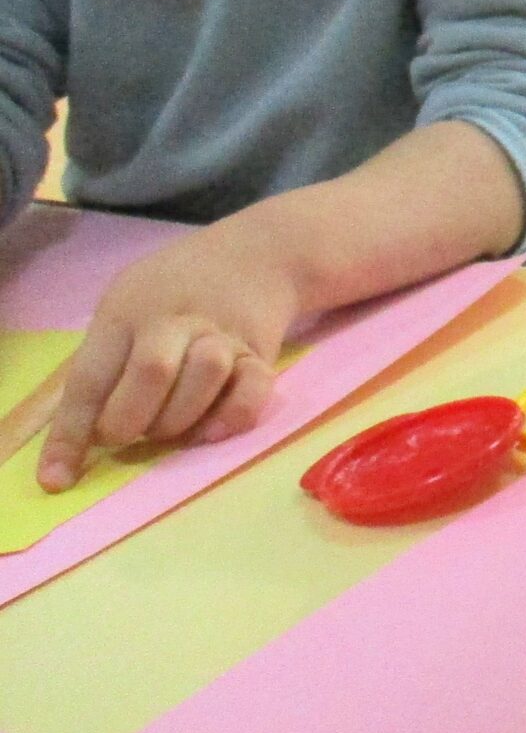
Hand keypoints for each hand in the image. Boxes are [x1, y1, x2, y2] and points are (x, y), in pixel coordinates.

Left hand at [37, 219, 301, 491]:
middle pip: (151, 372)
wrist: (255, 253)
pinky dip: (232, 417)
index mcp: (128, 311)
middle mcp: (176, 319)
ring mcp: (222, 333)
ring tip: (169, 426)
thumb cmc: (173, 289)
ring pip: (205, 375)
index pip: (91, 379)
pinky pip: (253, 389)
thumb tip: (87, 432)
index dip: (71, 434)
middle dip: (130, 421)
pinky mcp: (260, 350)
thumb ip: (108, 357)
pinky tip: (212, 431)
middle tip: (126, 434)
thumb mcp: (126, 302)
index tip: (57, 479)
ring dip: (180, 417)